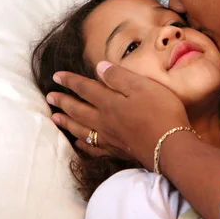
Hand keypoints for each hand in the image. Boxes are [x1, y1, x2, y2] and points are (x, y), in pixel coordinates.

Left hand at [47, 61, 189, 168]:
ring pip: (81, 129)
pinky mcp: (117, 150)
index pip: (85, 88)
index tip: (56, 76)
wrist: (170, 146)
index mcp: (109, 102)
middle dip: (63, 102)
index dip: (70, 81)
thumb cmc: (161, 112)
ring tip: (54, 118)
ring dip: (67, 122)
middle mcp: (104, 120)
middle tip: (49, 97)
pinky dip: (82, 144)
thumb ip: (119, 77)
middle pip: (78, 110)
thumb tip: (99, 68)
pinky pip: (93, 147)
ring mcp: (110, 137)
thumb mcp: (142, 86)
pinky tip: (78, 143)